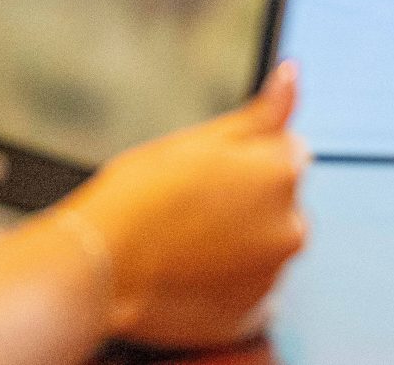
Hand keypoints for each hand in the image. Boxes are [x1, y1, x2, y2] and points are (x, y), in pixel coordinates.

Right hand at [54, 62, 309, 350]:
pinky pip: (248, 290)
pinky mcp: (251, 316)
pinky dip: (227, 282)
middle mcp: (291, 228)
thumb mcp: (198, 139)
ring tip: (181, 241)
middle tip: (189, 205)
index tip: (207, 169)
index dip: (245, 155)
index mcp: (282, 174)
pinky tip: (187, 271)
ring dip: (238, 242)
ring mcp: (272, 278)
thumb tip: (292, 76)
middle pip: (279, 202)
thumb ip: (260, 112)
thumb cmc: (140, 196)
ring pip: (262, 246)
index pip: (287, 150)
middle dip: (248, 200)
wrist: (101, 268)